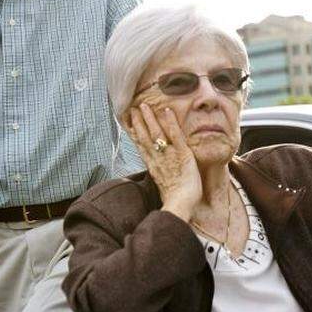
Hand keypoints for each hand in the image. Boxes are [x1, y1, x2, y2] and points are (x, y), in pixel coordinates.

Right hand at [128, 103, 201, 220]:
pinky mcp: (182, 155)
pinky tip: (167, 111)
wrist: (180, 205)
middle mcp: (157, 159)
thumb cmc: (174, 199)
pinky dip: (170, 123)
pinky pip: (175, 136)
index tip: (128, 122)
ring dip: (150, 118)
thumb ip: (158, 174)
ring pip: (156, 133)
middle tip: (133, 108)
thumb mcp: (161, 185)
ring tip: (144, 106)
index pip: (141, 145)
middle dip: (138, 122)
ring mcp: (169, 156)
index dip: (134, 132)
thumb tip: (156, 170)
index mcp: (152, 166)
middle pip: (145, 136)